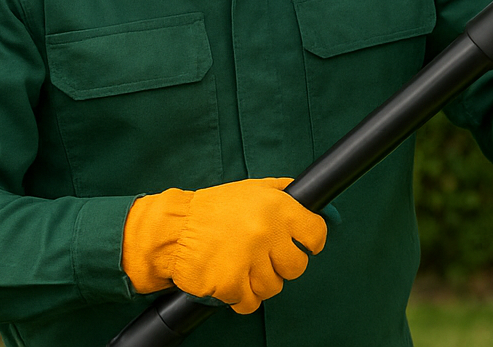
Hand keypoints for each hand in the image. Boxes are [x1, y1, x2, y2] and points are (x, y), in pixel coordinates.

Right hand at [122, 177, 326, 313]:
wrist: (175, 229)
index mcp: (279, 208)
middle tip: (266, 259)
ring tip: (246, 269)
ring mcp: (249, 260)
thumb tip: (309, 200)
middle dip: (283, 265)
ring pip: (274, 288)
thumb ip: (283, 193)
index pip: (316, 234)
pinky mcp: (230, 284)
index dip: (310, 243)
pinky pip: (250, 303)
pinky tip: (233, 283)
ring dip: (261, 282)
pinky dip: (242, 297)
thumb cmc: (215, 208)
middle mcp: (268, 233)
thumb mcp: (254, 189)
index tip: (303, 246)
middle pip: (297, 267)